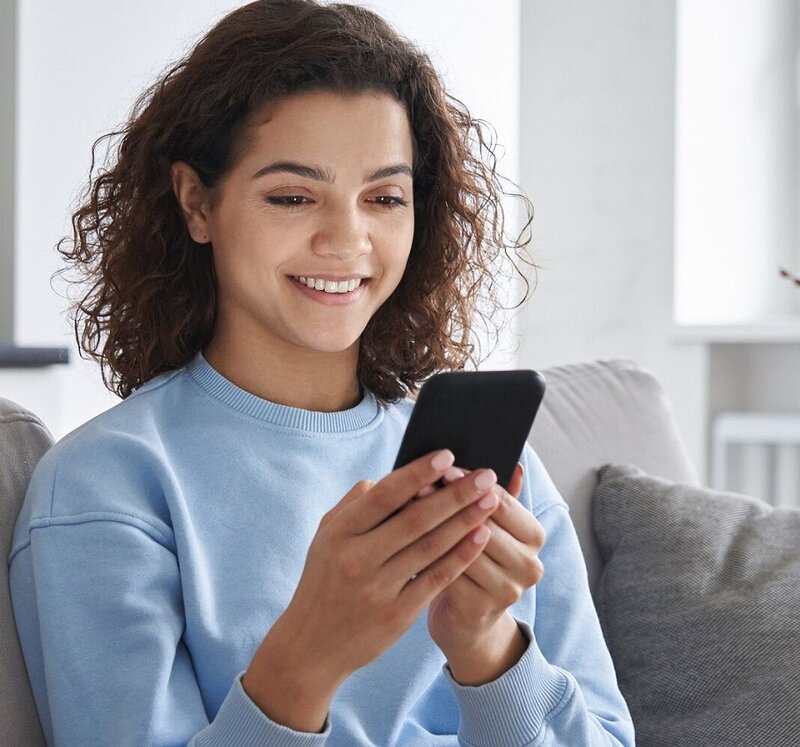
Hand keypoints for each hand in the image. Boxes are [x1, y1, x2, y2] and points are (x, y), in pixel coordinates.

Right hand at [243, 449, 501, 730]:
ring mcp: (378, 589)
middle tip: (484, 475)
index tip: (447, 455)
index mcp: (340, 533)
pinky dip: (460, 556)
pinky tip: (480, 536)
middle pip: (415, 519)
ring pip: (431, 547)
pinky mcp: (397, 615)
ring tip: (490, 500)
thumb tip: (390, 477)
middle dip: (454, 494)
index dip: (417, 473)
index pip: (384, 496)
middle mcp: (358, 559)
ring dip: (465, 521)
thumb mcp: (325, 537)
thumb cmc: (323, 580)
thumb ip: (355, 504)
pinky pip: (436, 579)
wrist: (312, 645)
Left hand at [426, 463, 546, 683]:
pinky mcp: (479, 609)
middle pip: (483, 522)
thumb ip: (500, 497)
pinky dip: (424, 554)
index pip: (501, 500)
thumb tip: (513, 462)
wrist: (468, 622)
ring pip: (463, 548)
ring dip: (432, 526)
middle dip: (448, 502)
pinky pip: (447, 574)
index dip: (469, 483)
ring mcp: (507, 590)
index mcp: (534, 535)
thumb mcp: (491, 528)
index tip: (442, 466)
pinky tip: (403, 540)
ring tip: (406, 507)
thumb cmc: (475, 562)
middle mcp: (529, 564)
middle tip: (418, 483)